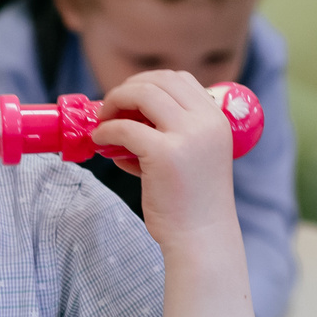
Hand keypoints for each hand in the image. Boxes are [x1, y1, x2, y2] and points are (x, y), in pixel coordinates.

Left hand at [90, 69, 241, 247]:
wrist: (201, 238)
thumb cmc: (192, 202)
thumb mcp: (193, 155)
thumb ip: (170, 133)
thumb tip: (125, 117)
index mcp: (216, 119)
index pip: (180, 78)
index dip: (149, 82)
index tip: (130, 98)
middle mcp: (206, 122)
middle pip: (160, 80)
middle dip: (128, 87)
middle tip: (110, 106)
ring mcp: (187, 136)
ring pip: (142, 93)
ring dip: (116, 101)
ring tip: (103, 120)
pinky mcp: (164, 154)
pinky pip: (124, 128)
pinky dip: (106, 131)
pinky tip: (100, 141)